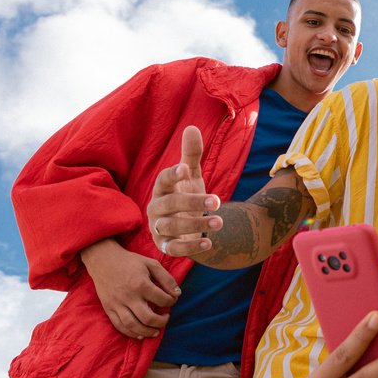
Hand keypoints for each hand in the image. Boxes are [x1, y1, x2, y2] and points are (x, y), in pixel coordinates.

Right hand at [81, 238, 180, 338]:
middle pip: (148, 317)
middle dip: (161, 322)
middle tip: (166, 318)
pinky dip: (130, 333)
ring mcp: (117, 304)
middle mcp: (129, 297)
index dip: (171, 302)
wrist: (103, 260)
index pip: (162, 300)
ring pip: (133, 325)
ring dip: (147, 331)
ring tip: (156, 331)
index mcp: (141, 284)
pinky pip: (119, 325)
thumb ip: (166, 278)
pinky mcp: (108, 308)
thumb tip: (178, 293)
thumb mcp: (151, 264)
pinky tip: (139, 334)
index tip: (172, 300)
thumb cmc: (130, 262)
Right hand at [147, 125, 222, 258]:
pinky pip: (174, 249)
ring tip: (220, 222)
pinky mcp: (165, 246)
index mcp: (162, 188)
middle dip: (192, 202)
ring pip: (172, 227)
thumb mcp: (191, 176)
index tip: (184, 169)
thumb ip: (191, 155)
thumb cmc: (187, 194)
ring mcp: (159, 228)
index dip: (171, 174)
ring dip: (196, 225)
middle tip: (217, 201)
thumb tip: (191, 127)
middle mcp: (157, 208)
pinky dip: (190, 248)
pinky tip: (210, 243)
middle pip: (169, 204)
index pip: (162, 180)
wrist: (188, 226)